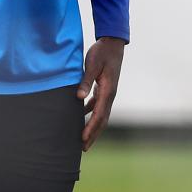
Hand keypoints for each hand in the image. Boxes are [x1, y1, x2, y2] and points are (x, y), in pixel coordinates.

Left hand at [78, 36, 124, 150]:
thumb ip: (86, 81)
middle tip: (83, 148)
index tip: (83, 139)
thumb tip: (78, 97)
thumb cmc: (102, 52)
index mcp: (108, 91)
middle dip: (93, 134)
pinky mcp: (105, 88)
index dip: (91, 128)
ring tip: (82, 138)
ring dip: (92, 126)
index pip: (99, 115)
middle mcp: (110, 95)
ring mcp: (108, 92)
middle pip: (102, 120)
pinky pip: (97, 105)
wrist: (113, 43)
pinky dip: (90, 113)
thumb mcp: (92, 64)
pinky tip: (80, 115)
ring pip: (100, 114)